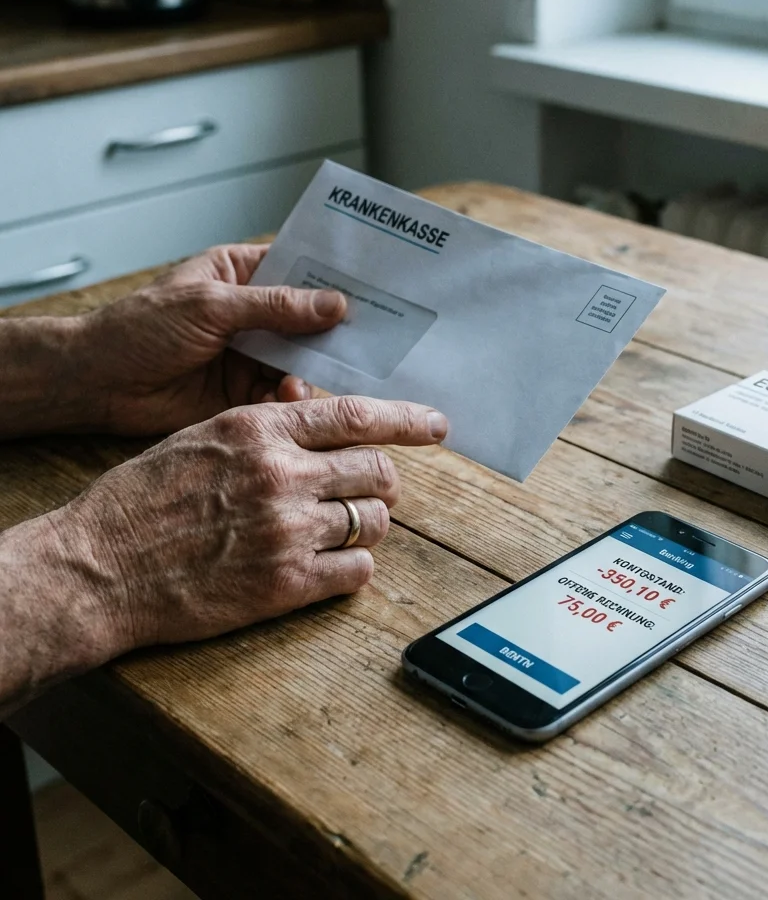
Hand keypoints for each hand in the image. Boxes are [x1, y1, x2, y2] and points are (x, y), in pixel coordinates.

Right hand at [55, 396, 446, 653]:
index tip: (435, 425)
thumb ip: (267, 429)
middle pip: (377, 470)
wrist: (99, 567)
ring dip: (369, 523)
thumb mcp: (203, 437)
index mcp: (261, 429)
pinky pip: (358, 571)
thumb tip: (319, 425)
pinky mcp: (286, 584)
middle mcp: (283, 474)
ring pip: (373, 520)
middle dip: (384, 480)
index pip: (357, 416)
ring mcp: (288, 530)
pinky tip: (333, 565)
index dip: (406, 420)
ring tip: (344, 528)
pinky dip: (354, 567)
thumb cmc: (142, 499)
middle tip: (372, 490)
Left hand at [77, 244, 345, 435]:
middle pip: (309, 318)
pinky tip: (288, 401)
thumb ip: (275, 307)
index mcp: (241, 274)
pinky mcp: (244, 392)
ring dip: (311, 370)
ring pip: (301, 359)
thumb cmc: (139, 328)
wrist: (95, 384)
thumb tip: (335, 304)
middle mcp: (253, 313)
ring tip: (305, 382)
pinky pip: (281, 394)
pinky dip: (289, 399)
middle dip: (335, 331)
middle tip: (369, 342)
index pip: (299, 268)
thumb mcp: (211, 306)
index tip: (376, 287)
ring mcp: (250, 353)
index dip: (335, 278)